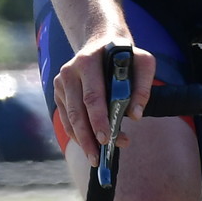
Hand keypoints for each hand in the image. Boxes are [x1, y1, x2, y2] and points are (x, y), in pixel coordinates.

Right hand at [52, 38, 155, 166]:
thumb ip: (143, 87)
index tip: (106, 139)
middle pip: (77, 112)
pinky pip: (66, 118)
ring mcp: (61, 83)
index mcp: (88, 62)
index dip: (98, 119)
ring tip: (96, 157)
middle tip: (98, 158)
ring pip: (70, 118)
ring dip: (83, 140)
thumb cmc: (125, 56)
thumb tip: (136, 116)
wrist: (100, 42)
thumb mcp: (143, 62)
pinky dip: (77, 134)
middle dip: (87, 138)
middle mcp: (70, 72)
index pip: (92, 96)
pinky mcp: (59, 92)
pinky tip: (89, 145)